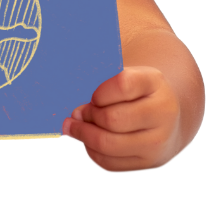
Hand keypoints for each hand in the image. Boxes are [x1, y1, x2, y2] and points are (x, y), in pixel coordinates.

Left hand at [62, 66, 180, 171]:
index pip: (122, 85)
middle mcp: (163, 113)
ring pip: (109, 144)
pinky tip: (88, 140)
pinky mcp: (149, 163)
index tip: (92, 96)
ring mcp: (158, 142)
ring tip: (74, 126)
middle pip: (113, 119)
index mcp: (154, 82)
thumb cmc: (135, 90)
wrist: (167, 116)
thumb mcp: (127, 73)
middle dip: (88, 116)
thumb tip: (69, 88)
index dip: (100, 92)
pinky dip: (93, 152)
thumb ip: (102, 77)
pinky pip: (110, 163)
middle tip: (77, 113)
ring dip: (84, 134)